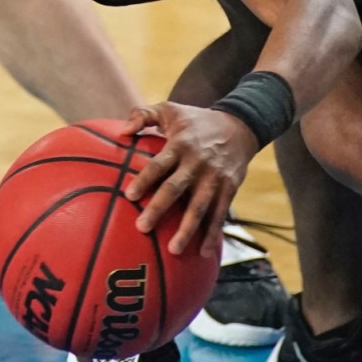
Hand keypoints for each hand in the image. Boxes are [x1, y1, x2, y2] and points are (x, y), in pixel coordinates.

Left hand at [121, 101, 258, 256]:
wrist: (240, 125)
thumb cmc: (196, 120)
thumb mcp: (171, 109)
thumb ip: (143, 115)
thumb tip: (121, 132)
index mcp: (179, 144)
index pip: (159, 164)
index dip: (145, 179)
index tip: (129, 196)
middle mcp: (196, 162)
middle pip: (175, 188)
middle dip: (159, 208)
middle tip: (142, 228)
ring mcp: (214, 177)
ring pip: (199, 206)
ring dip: (187, 229)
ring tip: (173, 250)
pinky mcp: (229, 188)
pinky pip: (220, 213)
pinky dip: (213, 233)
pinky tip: (204, 252)